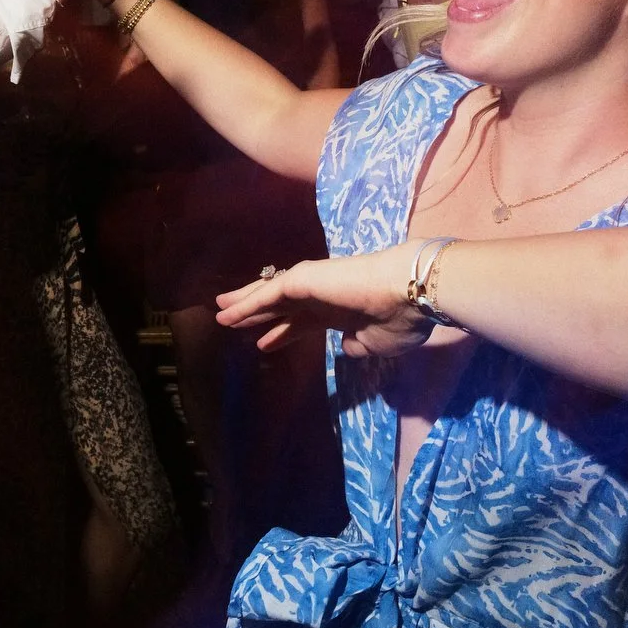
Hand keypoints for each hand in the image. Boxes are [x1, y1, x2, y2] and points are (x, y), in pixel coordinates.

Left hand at [216, 244, 436, 358]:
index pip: (302, 323)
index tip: (263, 344)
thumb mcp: (378, 344)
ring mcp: (310, 286)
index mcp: (338, 314)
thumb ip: (359, 345)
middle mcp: (321, 297)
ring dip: (243, 305)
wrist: (407, 293)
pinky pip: (265, 293)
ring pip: (267, 296)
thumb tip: (347, 347)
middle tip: (231, 323)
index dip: (282, 333)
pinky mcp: (300, 280)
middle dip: (256, 316)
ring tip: (220, 312)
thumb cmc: (398, 319)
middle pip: (279, 308)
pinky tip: (227, 313)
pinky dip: (245, 304)